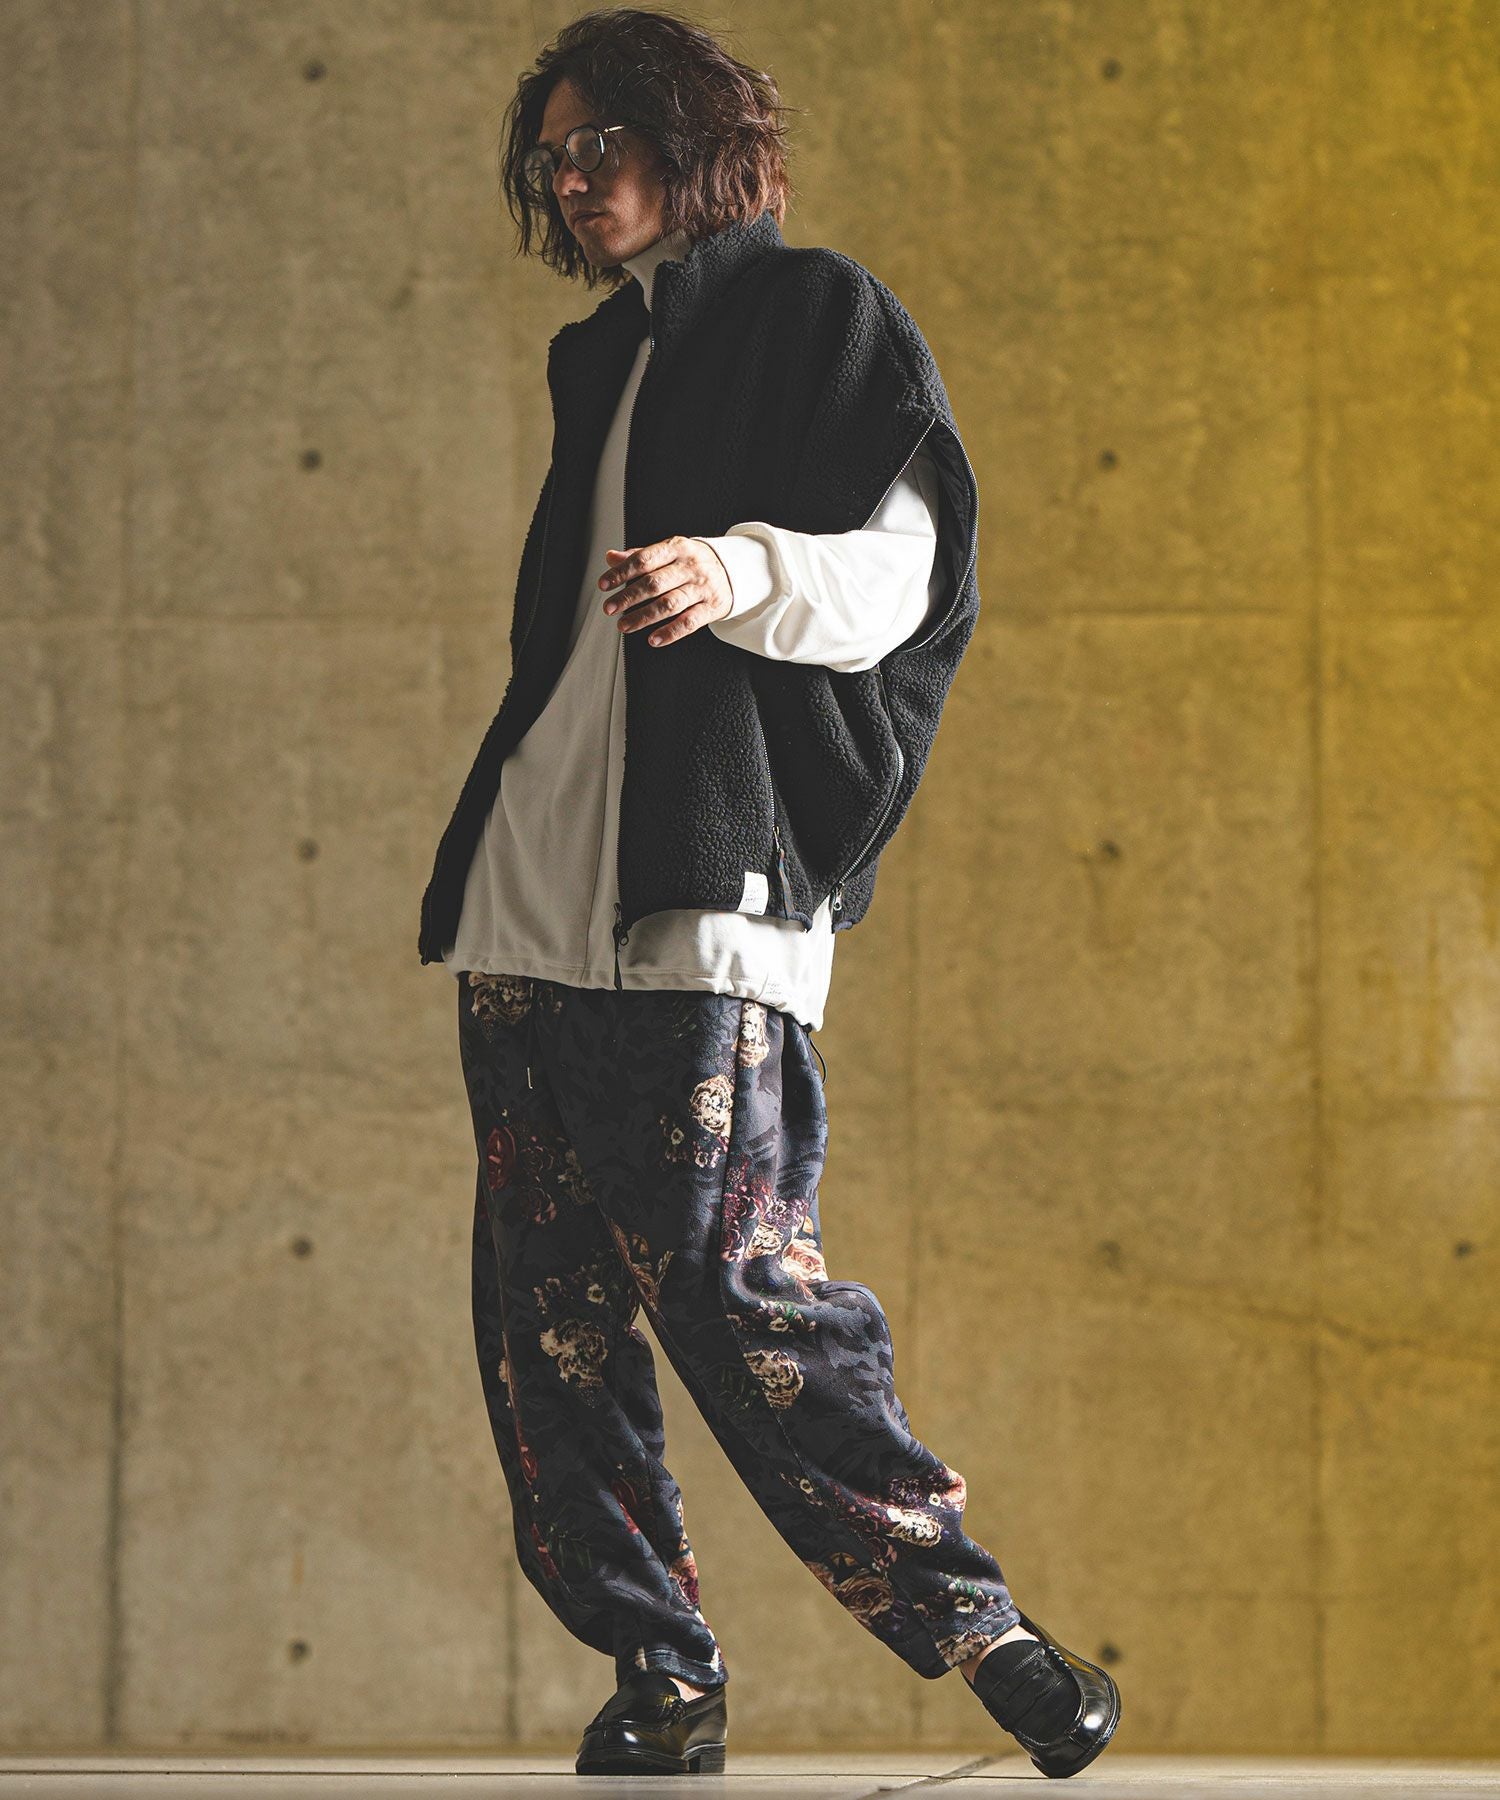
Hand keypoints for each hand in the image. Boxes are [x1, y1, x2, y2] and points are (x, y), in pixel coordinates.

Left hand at [598, 535, 732, 645]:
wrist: (735, 570)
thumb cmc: (693, 562)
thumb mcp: (670, 552)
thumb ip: (640, 556)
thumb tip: (611, 558)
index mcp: (677, 548)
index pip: (644, 560)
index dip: (622, 573)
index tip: (604, 585)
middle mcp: (690, 567)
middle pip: (654, 583)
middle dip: (628, 597)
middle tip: (609, 608)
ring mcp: (702, 588)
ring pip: (669, 604)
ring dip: (644, 617)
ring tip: (624, 625)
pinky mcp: (712, 608)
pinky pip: (689, 622)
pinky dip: (670, 633)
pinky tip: (653, 639)